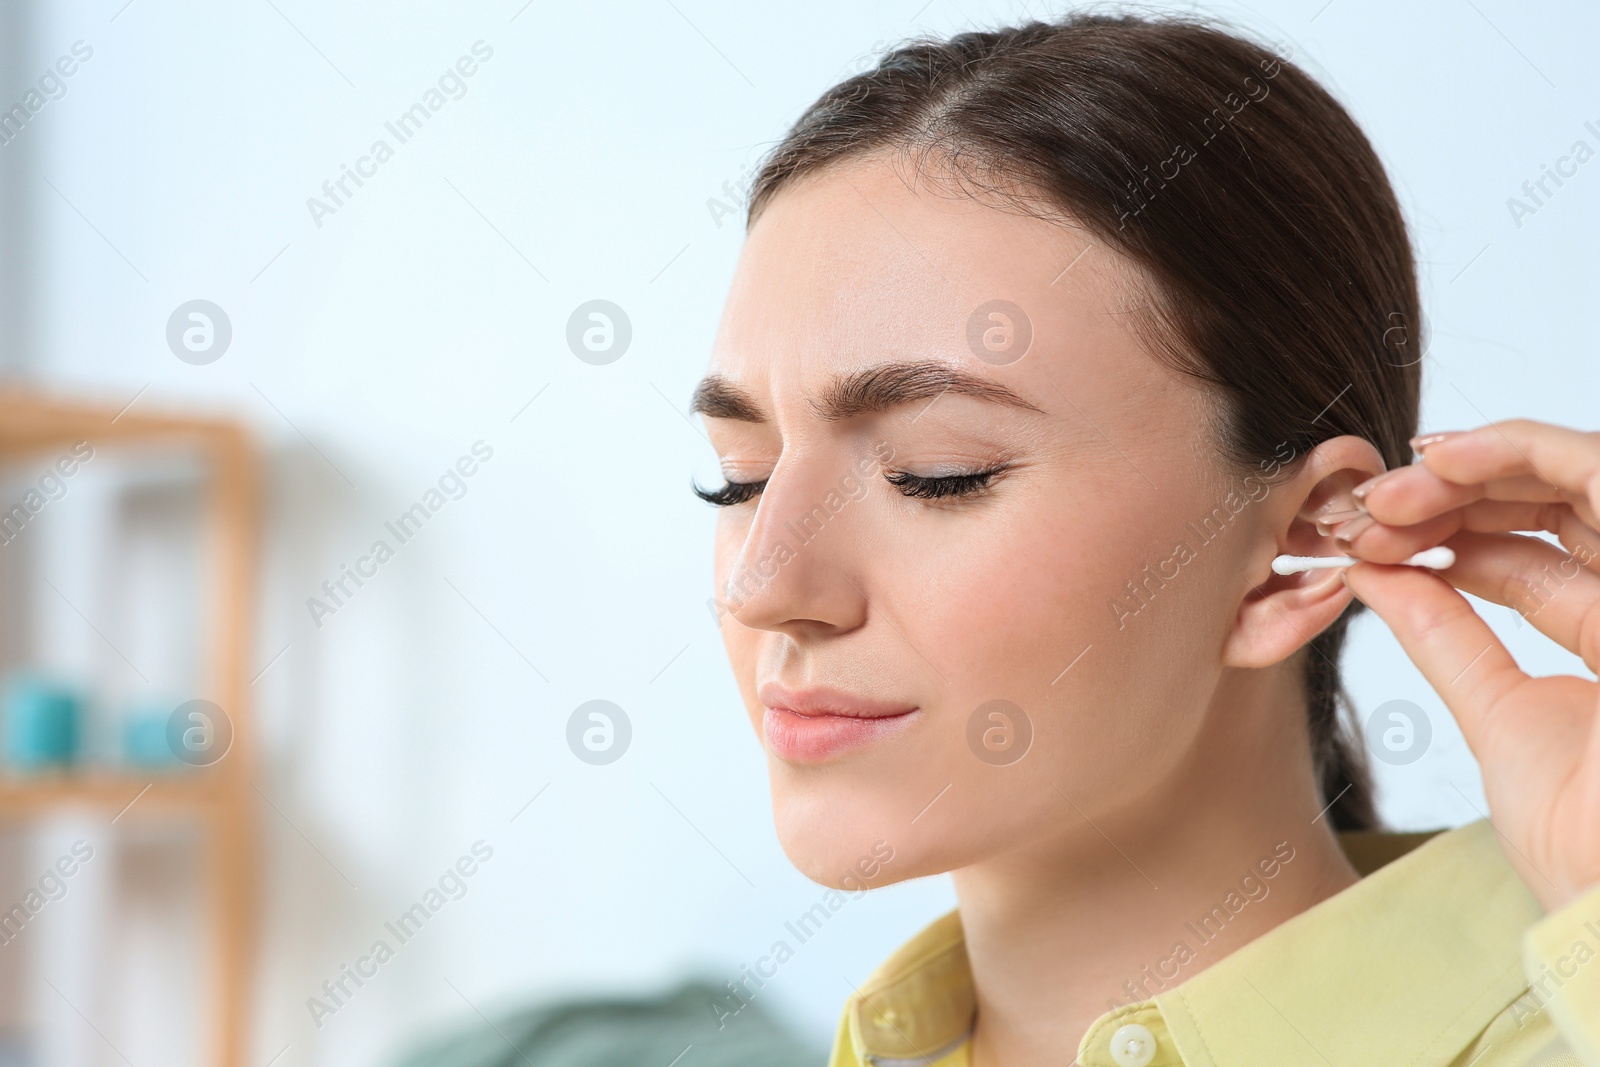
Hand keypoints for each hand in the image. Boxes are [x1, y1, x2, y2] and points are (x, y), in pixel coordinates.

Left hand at [1332, 419, 1599, 913]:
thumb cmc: (1584, 844)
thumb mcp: (1501, 718)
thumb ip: (1447, 639)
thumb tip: (1374, 575)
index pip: (1531, 561)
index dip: (1445, 536)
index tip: (1365, 535)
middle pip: (1556, 507)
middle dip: (1453, 492)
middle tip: (1369, 503)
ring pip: (1580, 479)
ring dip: (1477, 465)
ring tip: (1391, 485)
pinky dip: (1527, 450)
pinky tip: (1447, 458)